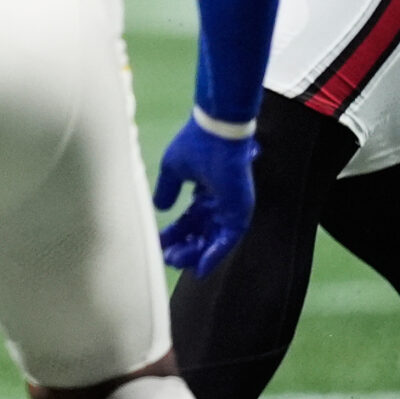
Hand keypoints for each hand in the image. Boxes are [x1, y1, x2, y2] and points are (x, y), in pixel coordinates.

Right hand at [154, 115, 257, 277]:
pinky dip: (214, 254)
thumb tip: (159, 207)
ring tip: (176, 262)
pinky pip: (227, 240)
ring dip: (195, 253)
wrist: (217, 131)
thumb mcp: (174, 169)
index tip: (160, 242)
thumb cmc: (195, 144)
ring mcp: (231, 208)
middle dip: (184, 246)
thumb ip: (168, 189)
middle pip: (201, 232)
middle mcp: (220, 202)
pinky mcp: (239, 212)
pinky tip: (199, 267)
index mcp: (206, 190)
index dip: (175, 232)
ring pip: (212, 239)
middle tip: (168, 258)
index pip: (190, 218)